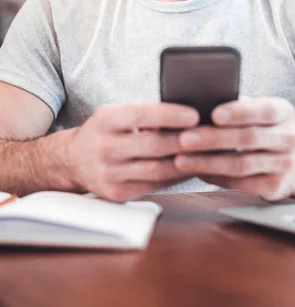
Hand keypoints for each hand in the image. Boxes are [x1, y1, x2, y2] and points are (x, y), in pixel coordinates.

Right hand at [66, 102, 198, 200]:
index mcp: (106, 120)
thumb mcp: (116, 114)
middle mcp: (105, 147)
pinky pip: (154, 185)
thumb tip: (186, 114)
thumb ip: (145, 113)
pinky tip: (190, 168)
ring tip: (206, 153)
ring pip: (156, 169)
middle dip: (184, 141)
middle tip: (209, 135)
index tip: (194, 114)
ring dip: (185, 161)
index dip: (169, 114)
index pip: (140, 115)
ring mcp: (109, 173)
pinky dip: (175, 177)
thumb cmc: (106, 131)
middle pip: (152, 145)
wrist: (73, 161)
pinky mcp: (116, 193)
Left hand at [175, 97, 294, 200]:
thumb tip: (199, 102)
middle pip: (248, 138)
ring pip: (241, 164)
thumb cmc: (262, 129)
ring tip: (181, 159)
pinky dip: (215, 177)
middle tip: (184, 138)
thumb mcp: (257, 111)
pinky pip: (240, 183)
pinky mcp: (275, 187)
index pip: (263, 110)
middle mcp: (289, 138)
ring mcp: (285, 165)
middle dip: (212, 139)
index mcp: (284, 112)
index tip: (213, 114)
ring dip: (207, 162)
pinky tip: (197, 172)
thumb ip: (236, 106)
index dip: (238, 112)